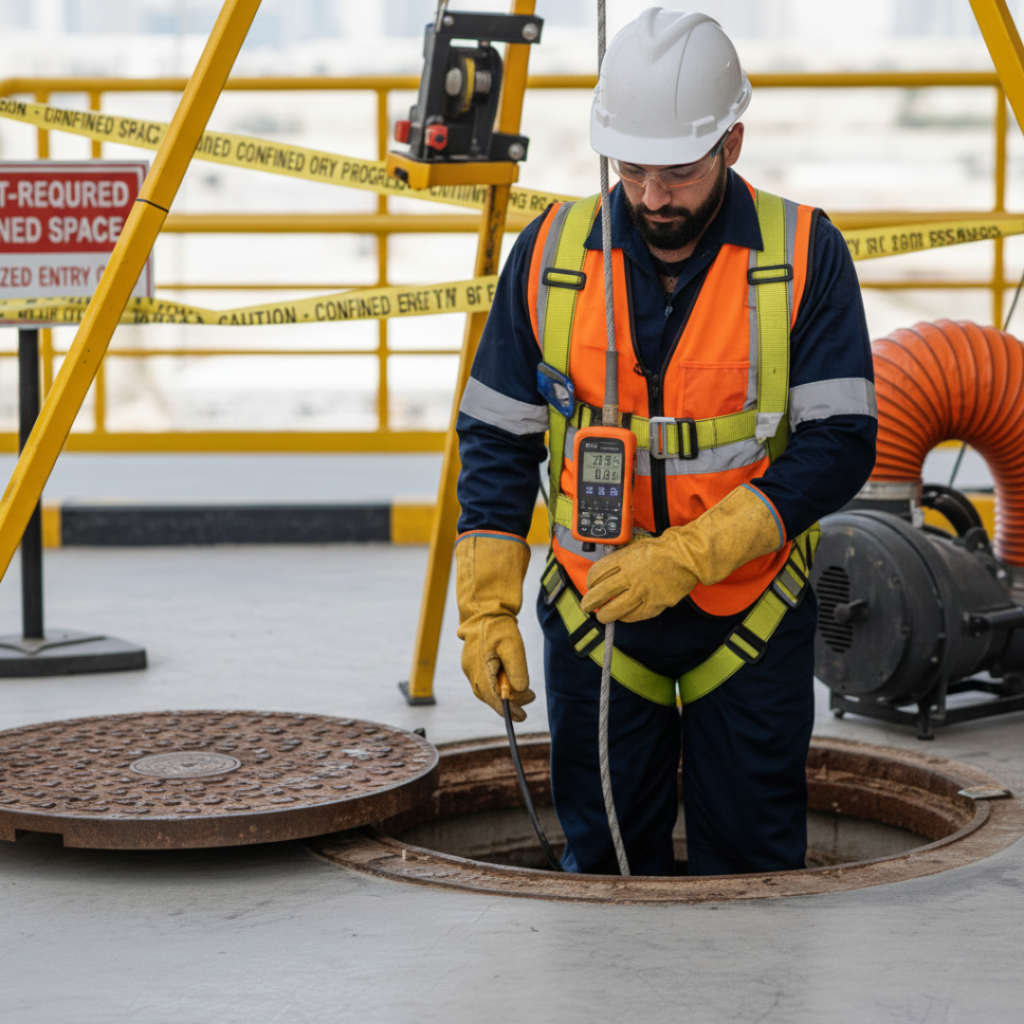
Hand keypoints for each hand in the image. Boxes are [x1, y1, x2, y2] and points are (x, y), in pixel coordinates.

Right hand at [460, 615, 535, 721]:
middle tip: (530, 698)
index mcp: (479, 669)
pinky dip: (499, 686)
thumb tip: (520, 691)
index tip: (522, 717)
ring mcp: (470, 669)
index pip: (493, 698)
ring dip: (505, 694)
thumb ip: (517, 671)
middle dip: (510, 702)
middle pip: (490, 697)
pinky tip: (511, 682)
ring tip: (525, 692)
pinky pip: (486, 682)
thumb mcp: (514, 647)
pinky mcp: (473, 665)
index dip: (508, 710)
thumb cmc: (499, 627)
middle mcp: (472, 672)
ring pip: (488, 691)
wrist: (485, 611)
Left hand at [582, 534, 697, 622]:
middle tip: (586, 605)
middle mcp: (630, 576)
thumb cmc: (664, 549)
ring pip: (615, 609)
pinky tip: (623, 616)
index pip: (597, 573)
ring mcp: (642, 591)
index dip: (590, 581)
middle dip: (590, 602)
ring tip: (603, 616)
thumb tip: (607, 573)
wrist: (688, 556)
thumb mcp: (636, 546)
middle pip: (600, 593)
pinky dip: (626, 617)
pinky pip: (634, 616)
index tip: (590, 585)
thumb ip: (621, 559)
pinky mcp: (654, 604)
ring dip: (605, 614)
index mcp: (624, 559)